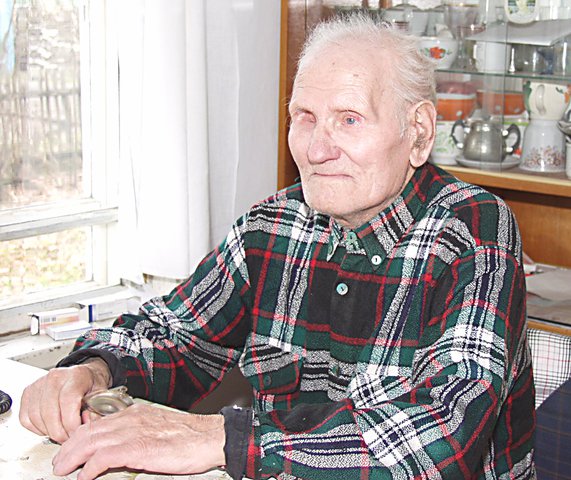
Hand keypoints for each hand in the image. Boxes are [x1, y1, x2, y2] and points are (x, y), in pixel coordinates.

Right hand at [19, 358, 111, 442]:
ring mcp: (39, 385)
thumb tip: (87, 426)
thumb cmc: (91, 384)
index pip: (68, 402)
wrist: (83, 374)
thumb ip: (97, 412)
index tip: (77, 433)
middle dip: (60, 433)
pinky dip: (37, 429)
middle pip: (50, 413)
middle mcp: (54, 378)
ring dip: (49, 432)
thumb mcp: (102, 396)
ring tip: (62, 433)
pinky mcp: (28, 393)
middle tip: (69, 439)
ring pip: (36, 418)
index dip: (72, 423)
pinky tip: (50, 427)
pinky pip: (26, 419)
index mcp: (75, 376)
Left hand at [52, 403, 225, 479]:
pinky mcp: (139, 448)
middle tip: (59, 463)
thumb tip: (119, 448)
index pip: (97, 423)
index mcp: (135, 414)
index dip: (78, 437)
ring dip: (72, 458)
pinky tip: (85, 477)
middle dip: (68, 448)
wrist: (210, 436)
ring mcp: (134, 432)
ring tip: (63, 470)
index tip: (69, 449)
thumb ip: (136, 434)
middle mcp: (131, 419)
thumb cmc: (189, 437)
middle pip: (88, 431)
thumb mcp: (157, 429)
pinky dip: (90, 467)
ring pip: (91, 441)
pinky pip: (104, 456)